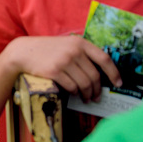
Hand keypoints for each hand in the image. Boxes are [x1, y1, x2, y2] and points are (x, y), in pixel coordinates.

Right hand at [3, 35, 120, 101]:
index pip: (104, 59)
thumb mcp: (66, 44)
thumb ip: (81, 52)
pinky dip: (75, 92)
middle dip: (97, 90)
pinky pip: (71, 87)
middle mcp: (74, 51)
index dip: (114, 73)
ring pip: (84, 83)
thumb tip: (99, 72)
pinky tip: (74, 93)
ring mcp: (64, 61)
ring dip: (87, 94)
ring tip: (86, 98)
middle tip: (97, 97)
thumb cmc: (47, 50)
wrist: (23, 52)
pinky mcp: (54, 71)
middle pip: (94, 75)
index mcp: (79, 43)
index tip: (118, 83)